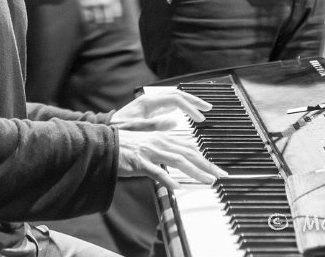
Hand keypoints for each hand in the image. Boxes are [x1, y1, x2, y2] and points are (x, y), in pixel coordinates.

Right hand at [72, 0, 121, 24]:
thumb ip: (113, 0)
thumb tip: (114, 14)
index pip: (117, 14)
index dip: (115, 19)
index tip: (112, 21)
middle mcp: (105, 2)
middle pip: (107, 19)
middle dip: (106, 23)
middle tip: (104, 24)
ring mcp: (94, 4)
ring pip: (98, 20)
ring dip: (97, 23)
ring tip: (96, 23)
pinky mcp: (84, 4)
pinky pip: (87, 18)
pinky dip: (88, 21)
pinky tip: (89, 20)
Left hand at [111, 89, 214, 129]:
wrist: (106, 129)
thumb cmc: (118, 131)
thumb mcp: (134, 129)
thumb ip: (154, 125)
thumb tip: (174, 122)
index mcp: (149, 102)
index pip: (175, 98)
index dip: (189, 107)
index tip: (200, 118)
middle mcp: (151, 98)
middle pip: (177, 94)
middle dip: (194, 100)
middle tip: (208, 108)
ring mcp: (151, 102)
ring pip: (175, 97)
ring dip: (189, 102)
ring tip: (202, 109)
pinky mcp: (151, 108)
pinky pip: (170, 102)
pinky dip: (182, 106)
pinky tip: (187, 112)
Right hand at [112, 89, 227, 189]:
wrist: (104, 144)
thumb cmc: (125, 145)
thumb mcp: (147, 141)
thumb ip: (162, 141)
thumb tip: (173, 139)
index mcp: (162, 138)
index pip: (188, 148)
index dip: (204, 159)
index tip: (216, 170)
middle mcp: (159, 142)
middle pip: (188, 153)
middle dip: (206, 165)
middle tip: (221, 176)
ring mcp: (149, 152)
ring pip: (177, 161)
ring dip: (194, 171)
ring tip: (207, 181)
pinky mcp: (139, 163)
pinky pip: (156, 172)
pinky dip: (167, 180)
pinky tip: (177, 187)